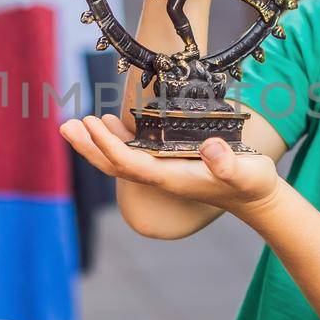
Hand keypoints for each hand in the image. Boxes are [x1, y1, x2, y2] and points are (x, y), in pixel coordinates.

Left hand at [59, 113, 281, 216]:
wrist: (254, 197)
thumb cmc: (250, 183)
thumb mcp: (246, 172)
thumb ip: (228, 164)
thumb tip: (209, 147)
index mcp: (171, 178)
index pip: (129, 164)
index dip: (106, 146)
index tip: (89, 123)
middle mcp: (160, 175)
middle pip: (114, 164)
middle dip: (88, 147)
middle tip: (65, 125)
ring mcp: (162, 169)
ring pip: (120, 158)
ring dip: (96, 142)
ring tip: (74, 122)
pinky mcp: (169, 162)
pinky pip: (135, 152)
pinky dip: (118, 138)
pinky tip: (109, 121)